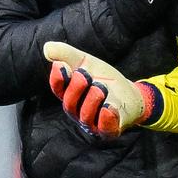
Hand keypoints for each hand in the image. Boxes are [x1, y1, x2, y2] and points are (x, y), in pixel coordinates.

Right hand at [44, 42, 158, 138]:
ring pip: (86, 116)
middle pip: (70, 104)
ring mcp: (93, 123)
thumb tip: (47, 48)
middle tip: (84, 74)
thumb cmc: (103, 78)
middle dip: (76, 88)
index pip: (58, 89)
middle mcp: (78, 111)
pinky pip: (105, 128)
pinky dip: (106, 118)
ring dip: (92, 100)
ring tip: (101, 87)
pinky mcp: (109, 129)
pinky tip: (109, 107)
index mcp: (69, 94)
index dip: (58, 79)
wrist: (129, 93)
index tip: (61, 65)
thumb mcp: (85, 62)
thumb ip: (67, 54)